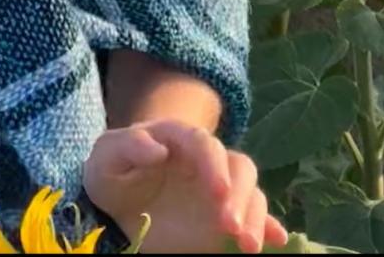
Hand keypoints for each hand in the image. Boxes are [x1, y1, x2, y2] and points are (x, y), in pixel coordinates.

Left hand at [82, 120, 288, 254]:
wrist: (115, 202)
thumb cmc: (112, 173)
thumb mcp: (106, 156)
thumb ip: (127, 145)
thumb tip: (157, 149)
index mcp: (178, 138)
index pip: (204, 143)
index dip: (214, 165)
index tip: (218, 192)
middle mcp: (206, 160)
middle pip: (239, 166)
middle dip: (240, 194)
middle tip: (230, 226)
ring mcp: (218, 189)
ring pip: (252, 192)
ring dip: (255, 215)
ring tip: (248, 245)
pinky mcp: (224, 218)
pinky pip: (255, 218)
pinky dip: (269, 227)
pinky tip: (277, 240)